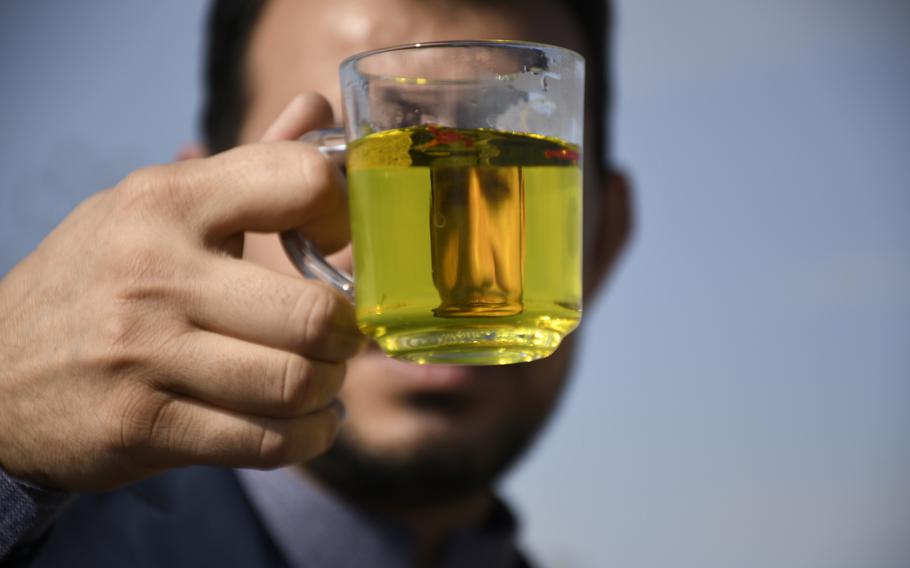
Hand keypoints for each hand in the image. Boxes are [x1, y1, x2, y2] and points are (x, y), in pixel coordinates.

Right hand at [0, 93, 364, 490]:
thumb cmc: (100, 280)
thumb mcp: (155, 207)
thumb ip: (247, 167)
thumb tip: (319, 109)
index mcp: (166, 199)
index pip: (300, 180)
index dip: (342, 216)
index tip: (335, 247)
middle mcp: (154, 271)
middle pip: (314, 313)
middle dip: (347, 335)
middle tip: (340, 338)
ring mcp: (145, 353)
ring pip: (296, 383)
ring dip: (329, 390)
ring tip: (322, 382)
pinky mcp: (142, 426)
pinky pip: (265, 442)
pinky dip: (306, 437)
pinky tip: (304, 422)